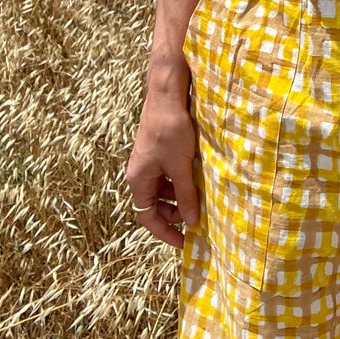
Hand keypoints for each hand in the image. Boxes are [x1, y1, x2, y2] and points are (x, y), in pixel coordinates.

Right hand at [125, 83, 199, 247]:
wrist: (167, 96)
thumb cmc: (171, 131)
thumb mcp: (181, 167)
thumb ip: (186, 196)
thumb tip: (192, 223)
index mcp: (139, 180)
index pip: (147, 217)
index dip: (165, 232)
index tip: (184, 242)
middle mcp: (140, 174)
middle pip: (155, 205)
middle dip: (175, 214)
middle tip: (197, 219)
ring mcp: (149, 163)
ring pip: (163, 190)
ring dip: (179, 198)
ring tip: (200, 200)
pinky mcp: (159, 152)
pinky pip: (168, 176)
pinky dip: (180, 183)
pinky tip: (197, 182)